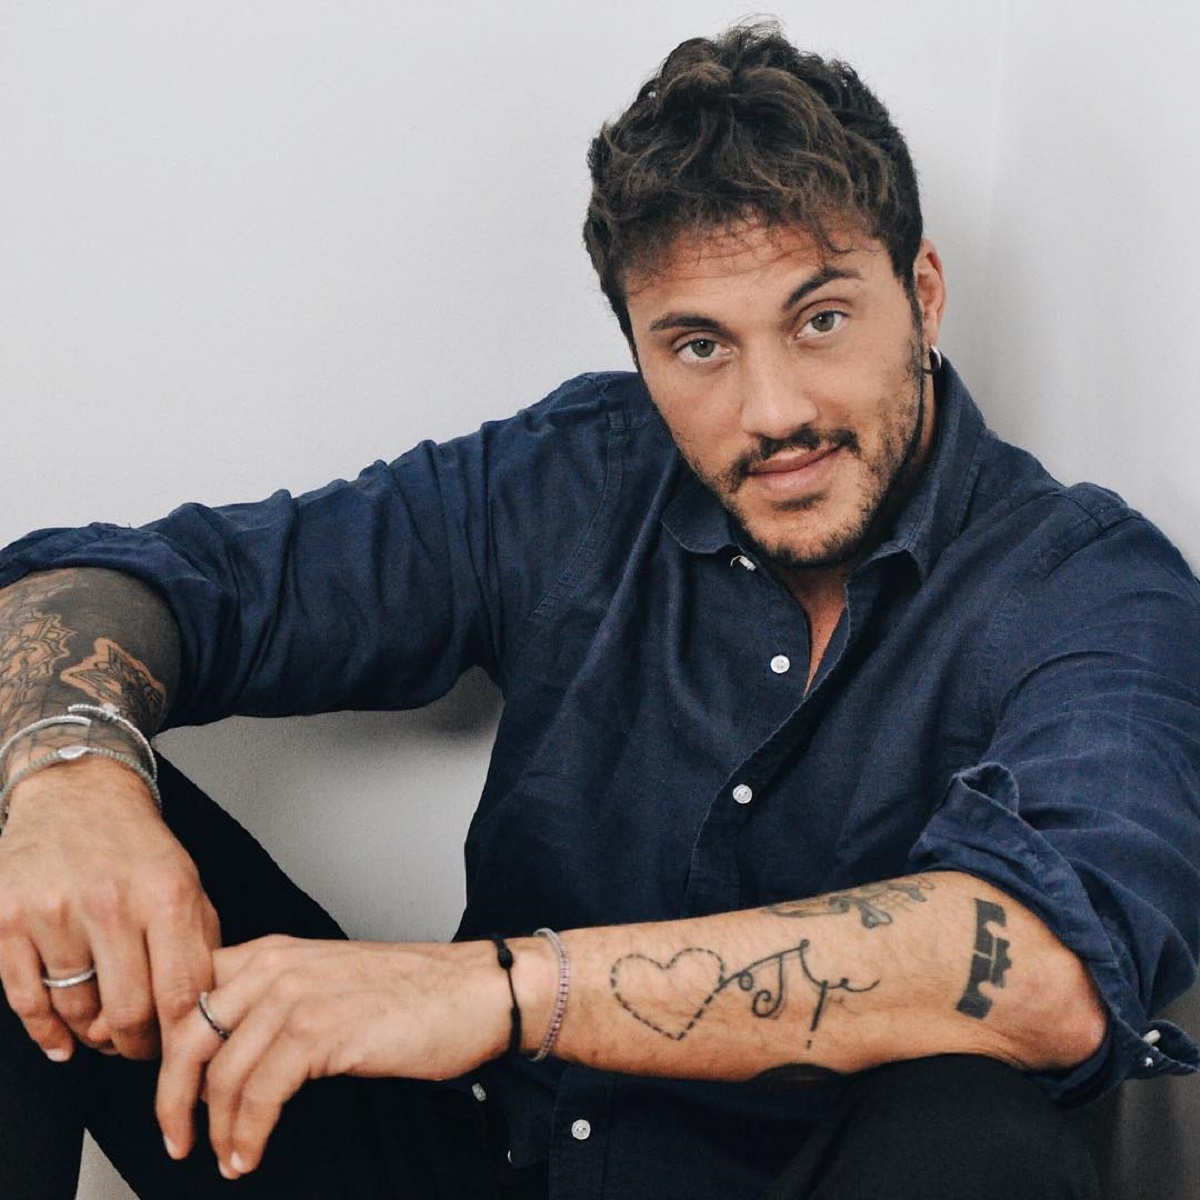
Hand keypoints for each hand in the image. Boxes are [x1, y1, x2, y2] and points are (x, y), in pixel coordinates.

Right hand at [0, 758, 219, 1063]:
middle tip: (139, 1048)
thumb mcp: (186, 882)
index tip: (180, 1049)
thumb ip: (200, 944)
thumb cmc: (137, 846)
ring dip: (93, 1037)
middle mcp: (111, 903)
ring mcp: (55, 913)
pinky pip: (26, 1001)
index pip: (181, 994)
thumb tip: (206, 1011)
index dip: (182, 1037)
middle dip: (136, 1047)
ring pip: (76, 1013)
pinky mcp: (8, 919)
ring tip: (106, 1032)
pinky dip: (46, 1034)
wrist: (77, 792)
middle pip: (126, 1014)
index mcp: (166, 895)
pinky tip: (63, 1041)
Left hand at [155, 935, 514, 1178]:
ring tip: (225, 1158)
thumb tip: (233, 1054)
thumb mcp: (331, 981)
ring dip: (215, 1129)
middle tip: (174, 1136)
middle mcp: (278, 965)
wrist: (476, 991)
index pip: (193, 993)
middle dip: (171, 1097)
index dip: (168, 1049)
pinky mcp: (321, 1029)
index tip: (169, 1092)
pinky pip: (258, 1094)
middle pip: (189, 1034)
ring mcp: (298, 994)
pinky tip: (251, 1152)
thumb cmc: (415, 993)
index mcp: (276, 951)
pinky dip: (246, 1134)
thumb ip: (280, 999)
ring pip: (220, 1071)